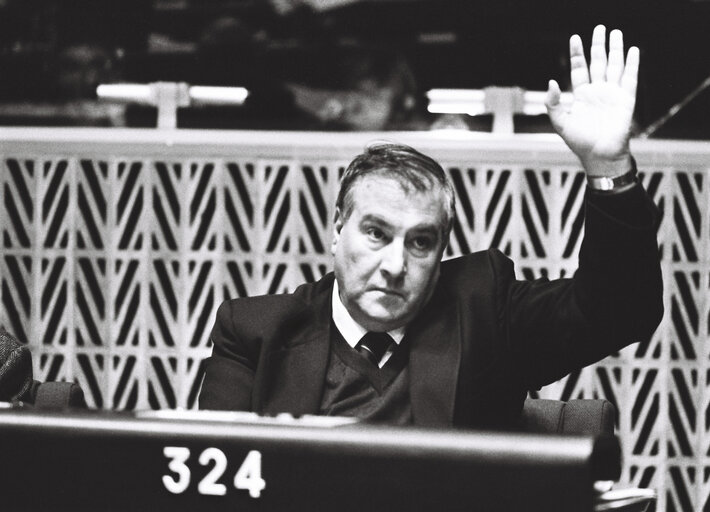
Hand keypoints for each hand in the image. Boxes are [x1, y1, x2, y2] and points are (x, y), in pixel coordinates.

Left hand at [546, 25, 638, 176]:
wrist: (599, 155)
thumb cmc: (579, 142)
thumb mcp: (560, 122)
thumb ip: (553, 103)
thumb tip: (551, 81)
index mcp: (581, 95)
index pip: (579, 68)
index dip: (577, 54)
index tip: (575, 38)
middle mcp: (597, 91)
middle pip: (598, 62)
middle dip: (598, 45)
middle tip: (599, 28)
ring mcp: (612, 93)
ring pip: (614, 66)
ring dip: (615, 49)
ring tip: (616, 32)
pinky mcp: (626, 99)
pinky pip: (630, 78)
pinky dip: (632, 64)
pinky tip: (633, 50)